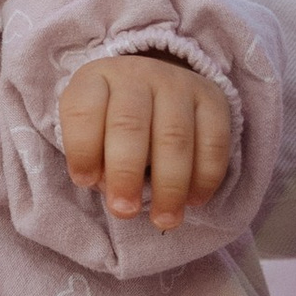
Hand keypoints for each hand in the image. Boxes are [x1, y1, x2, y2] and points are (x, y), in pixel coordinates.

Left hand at [58, 50, 231, 226]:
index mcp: (96, 79)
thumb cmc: (113, 117)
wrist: (157, 83)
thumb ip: (91, 156)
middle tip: (124, 211)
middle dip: (125, 174)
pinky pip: (213, 141)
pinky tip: (194, 201)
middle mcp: (137, 76)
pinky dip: (205, 177)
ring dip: (169, 186)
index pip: (83, 111)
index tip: (84, 182)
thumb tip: (106, 187)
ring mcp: (177, 84)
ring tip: (164, 219)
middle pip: (129, 125)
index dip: (82, 150)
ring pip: (174, 137)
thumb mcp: (91, 126)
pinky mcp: (212, 98)